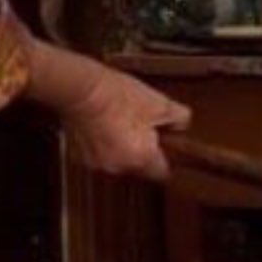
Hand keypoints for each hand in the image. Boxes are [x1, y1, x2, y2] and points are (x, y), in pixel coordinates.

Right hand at [58, 65, 191, 180]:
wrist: (80, 88)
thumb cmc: (117, 96)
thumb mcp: (160, 103)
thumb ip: (180, 120)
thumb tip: (181, 126)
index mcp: (141, 159)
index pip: (163, 173)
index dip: (168, 159)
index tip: (169, 148)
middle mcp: (118, 168)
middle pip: (140, 167)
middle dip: (145, 151)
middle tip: (145, 127)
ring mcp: (96, 164)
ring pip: (119, 161)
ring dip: (124, 148)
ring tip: (123, 123)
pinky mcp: (79, 156)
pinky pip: (101, 155)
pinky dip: (105, 145)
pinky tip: (106, 125)